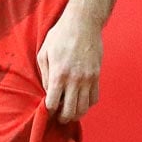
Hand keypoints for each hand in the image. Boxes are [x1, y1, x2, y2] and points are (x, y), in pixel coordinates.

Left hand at [37, 7, 101, 122]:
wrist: (83, 24)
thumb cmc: (60, 36)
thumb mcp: (44, 52)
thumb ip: (45, 75)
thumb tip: (48, 92)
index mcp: (59, 74)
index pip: (54, 103)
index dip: (50, 110)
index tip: (48, 110)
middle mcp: (74, 80)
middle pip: (71, 110)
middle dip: (63, 117)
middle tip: (59, 117)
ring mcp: (88, 79)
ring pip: (84, 107)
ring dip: (77, 114)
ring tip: (70, 113)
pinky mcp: (97, 76)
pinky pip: (95, 98)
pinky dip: (88, 104)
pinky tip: (82, 101)